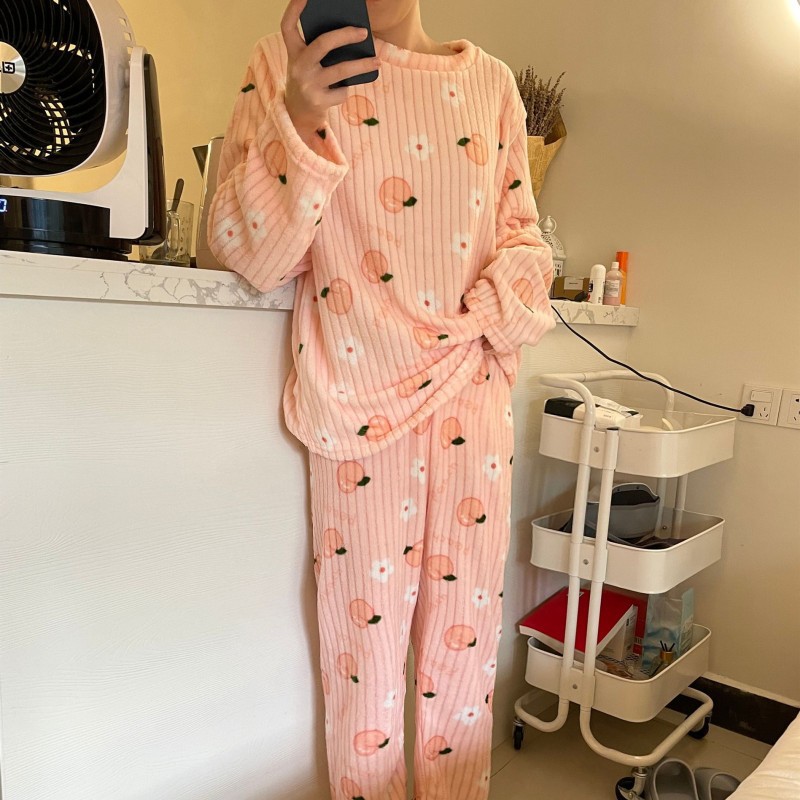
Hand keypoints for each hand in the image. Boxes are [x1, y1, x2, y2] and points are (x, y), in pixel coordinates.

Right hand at [281, 0, 379, 143]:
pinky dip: (346, 90)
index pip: (288, 26)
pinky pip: (342, 91)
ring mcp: (308, 84)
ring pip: (341, 70)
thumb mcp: (307, 64)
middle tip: (364, 32)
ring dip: (362, 65)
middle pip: (324, 43)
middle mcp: (298, 66)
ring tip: (377, 61)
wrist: (298, 116)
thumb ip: (319, 51)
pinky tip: (343, 90)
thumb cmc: (308, 81)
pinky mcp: (318, 101)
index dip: (294, 8)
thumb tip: (350, 38)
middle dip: (346, 35)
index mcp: (293, 52)